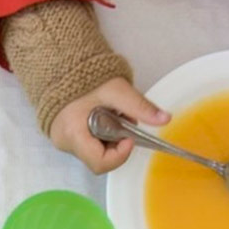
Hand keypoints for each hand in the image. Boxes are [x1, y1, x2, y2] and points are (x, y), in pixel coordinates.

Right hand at [48, 77, 168, 173]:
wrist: (64, 65)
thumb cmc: (85, 76)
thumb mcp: (117, 90)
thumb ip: (140, 106)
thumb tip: (164, 119)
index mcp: (72, 132)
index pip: (100, 163)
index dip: (120, 154)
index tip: (129, 136)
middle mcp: (64, 142)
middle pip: (99, 160)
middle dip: (117, 144)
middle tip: (122, 120)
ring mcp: (64, 142)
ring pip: (95, 153)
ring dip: (111, 139)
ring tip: (112, 115)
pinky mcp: (67, 138)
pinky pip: (89, 146)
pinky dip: (102, 135)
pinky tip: (104, 117)